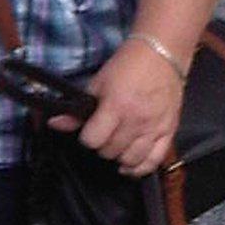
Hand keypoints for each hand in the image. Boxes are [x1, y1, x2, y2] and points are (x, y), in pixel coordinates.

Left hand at [48, 39, 184, 176]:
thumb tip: (55, 124)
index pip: (93, 140)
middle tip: (102, 136)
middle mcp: (136, 121)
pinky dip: (141, 168)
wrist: (161, 56)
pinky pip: (155, 161)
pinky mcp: (169, 132)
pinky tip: (130, 165)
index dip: (86, 138)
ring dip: (119, 157)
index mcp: (116, 106)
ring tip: (115, 146)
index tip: (88, 132)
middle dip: (101, 146)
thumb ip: (78, 109)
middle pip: (110, 151)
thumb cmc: (127, 66)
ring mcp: (155, 128)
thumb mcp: (97, 83)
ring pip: (131, 160)